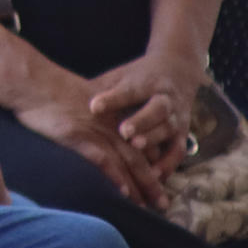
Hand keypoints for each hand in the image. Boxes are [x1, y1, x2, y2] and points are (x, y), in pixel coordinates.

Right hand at [14, 73, 168, 209]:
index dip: (153, 166)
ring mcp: (97, 131)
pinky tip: (122, 193)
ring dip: (139, 186)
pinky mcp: (79, 137)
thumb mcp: (80, 103)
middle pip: (140, 157)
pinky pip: (103, 160)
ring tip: (147, 207)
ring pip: (127, 161)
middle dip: (153, 183)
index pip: (142, 144)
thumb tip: (97, 140)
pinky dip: (115, 177)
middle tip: (163, 205)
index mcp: (115, 117)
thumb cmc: (50, 93)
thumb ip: (94, 121)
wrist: (33, 82)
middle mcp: (112, 125)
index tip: (158, 185)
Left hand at [87, 51, 205, 177]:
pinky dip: (168, 163)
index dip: (112, 99)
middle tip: (124, 133)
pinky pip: (178, 150)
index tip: (94, 106)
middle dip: (141, 121)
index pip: (128, 90)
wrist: (175, 71)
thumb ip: (99, 90)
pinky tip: (155, 176)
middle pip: (156, 109)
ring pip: (167, 128)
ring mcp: (175, 116)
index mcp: (145, 82)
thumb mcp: (118, 78)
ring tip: (137, 151)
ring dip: (154, 140)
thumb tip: (66, 97)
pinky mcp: (181, 133)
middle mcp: (164, 98)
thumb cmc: (136, 78)